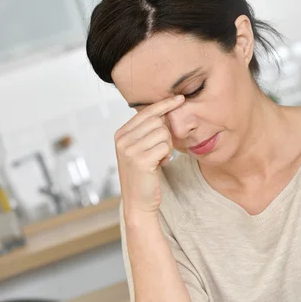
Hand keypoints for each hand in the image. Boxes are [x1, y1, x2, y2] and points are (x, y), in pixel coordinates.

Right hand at [115, 95, 184, 217]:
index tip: (179, 99)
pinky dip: (167, 155)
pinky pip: (165, 146)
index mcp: (121, 134)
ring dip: (167, 146)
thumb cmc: (143, 176)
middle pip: (157, 121)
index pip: (145, 112)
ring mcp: (130, 150)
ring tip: (158, 159)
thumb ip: (146, 131)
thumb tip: (165, 109)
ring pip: (163, 133)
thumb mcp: (139, 150)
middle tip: (161, 151)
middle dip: (166, 135)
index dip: (164, 105)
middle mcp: (122, 140)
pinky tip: (159, 164)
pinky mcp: (141, 160)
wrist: (138, 202)